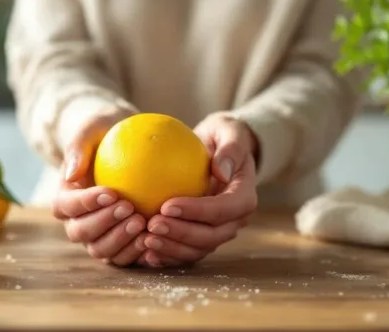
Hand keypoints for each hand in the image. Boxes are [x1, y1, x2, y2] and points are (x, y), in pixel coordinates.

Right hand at [52, 108, 146, 265]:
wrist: (128, 145)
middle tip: (129, 208)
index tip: (111, 192)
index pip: (66, 206)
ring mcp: (98, 237)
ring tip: (142, 222)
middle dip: (104, 224)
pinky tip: (156, 237)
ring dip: (120, 240)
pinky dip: (138, 252)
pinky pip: (125, 256)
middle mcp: (77, 222)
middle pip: (80, 233)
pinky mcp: (121, 245)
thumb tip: (71, 173)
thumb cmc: (107, 132)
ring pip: (101, 250)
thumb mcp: (93, 127)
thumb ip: (79, 146)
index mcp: (65, 198)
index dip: (86, 203)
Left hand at [140, 114, 258, 267]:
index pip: (224, 209)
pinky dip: (166, 256)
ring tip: (145, 239)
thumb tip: (221, 171)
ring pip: (197, 250)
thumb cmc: (223, 137)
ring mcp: (218, 232)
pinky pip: (185, 252)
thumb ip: (230, 149)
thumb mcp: (230, 132)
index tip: (167, 205)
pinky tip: (144, 252)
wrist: (220, 152)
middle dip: (181, 234)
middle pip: (211, 236)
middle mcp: (234, 221)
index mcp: (244, 197)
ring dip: (171, 248)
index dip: (197, 211)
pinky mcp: (201, 238)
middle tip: (151, 224)